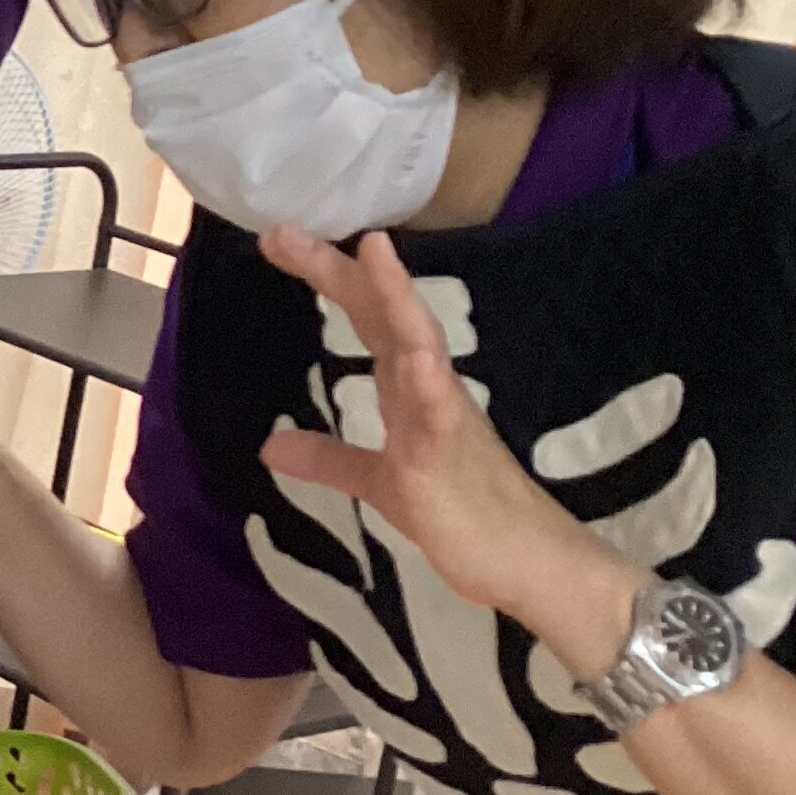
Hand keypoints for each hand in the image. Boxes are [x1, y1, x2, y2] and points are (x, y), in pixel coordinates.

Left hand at [254, 226, 638, 653]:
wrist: (525, 563)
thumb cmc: (458, 516)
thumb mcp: (377, 483)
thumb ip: (330, 460)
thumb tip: (270, 447)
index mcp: (410, 387)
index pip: (366, 318)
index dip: (329, 277)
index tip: (279, 240)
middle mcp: (430, 388)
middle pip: (385, 315)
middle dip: (341, 271)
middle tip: (285, 231)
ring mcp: (446, 418)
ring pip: (420, 346)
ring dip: (396, 300)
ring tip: (372, 251)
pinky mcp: (454, 459)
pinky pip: (442, 418)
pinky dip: (430, 386)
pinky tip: (418, 358)